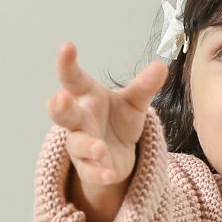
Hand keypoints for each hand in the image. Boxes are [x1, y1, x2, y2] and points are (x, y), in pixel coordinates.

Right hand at [47, 42, 168, 187]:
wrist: (118, 153)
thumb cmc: (118, 119)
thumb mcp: (134, 102)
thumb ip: (145, 87)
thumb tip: (162, 66)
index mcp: (86, 97)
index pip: (73, 79)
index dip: (67, 64)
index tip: (67, 46)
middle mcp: (79, 120)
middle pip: (62, 112)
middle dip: (59, 106)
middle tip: (61, 98)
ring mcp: (80, 145)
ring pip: (77, 144)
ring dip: (88, 146)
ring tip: (101, 148)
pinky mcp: (89, 168)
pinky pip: (90, 172)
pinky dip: (99, 174)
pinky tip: (110, 175)